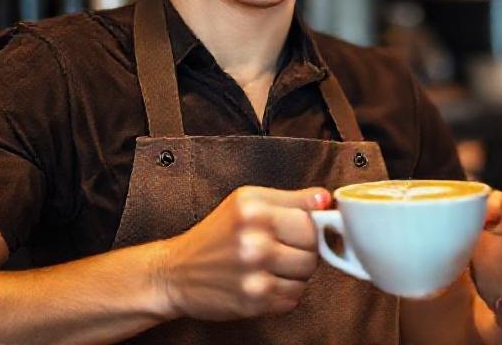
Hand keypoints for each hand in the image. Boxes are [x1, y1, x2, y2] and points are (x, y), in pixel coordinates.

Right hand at [158, 185, 330, 320]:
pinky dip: (284, 294)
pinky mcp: (254, 301)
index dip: (310, 226)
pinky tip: (264, 283)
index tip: (301, 230)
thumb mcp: (247, 202)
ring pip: (306, 277)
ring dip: (295, 275)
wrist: (175, 272)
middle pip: (313, 249)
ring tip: (271, 266)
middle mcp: (253, 240)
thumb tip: (326, 199)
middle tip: (283, 249)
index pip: (310, 219)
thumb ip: (291, 200)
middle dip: (304, 251)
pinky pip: (293, 299)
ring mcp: (254, 273)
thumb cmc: (214, 236)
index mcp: (253, 209)